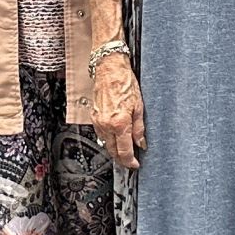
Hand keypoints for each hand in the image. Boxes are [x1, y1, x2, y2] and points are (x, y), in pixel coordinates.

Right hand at [92, 53, 143, 170]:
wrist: (109, 69)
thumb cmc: (125, 82)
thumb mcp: (139, 106)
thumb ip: (139, 128)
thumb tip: (141, 143)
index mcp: (120, 123)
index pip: (124, 151)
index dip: (130, 161)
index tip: (135, 164)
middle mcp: (106, 125)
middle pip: (113, 151)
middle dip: (121, 159)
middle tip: (130, 162)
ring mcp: (98, 121)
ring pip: (106, 143)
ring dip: (114, 149)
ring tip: (124, 151)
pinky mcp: (94, 117)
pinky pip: (101, 134)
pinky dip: (108, 139)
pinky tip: (115, 138)